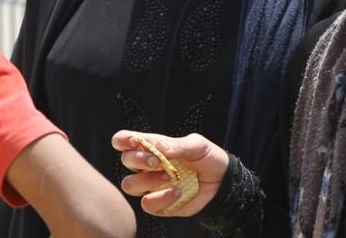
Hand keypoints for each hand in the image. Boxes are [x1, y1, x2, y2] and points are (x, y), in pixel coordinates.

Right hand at [112, 130, 228, 217]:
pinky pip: (146, 204)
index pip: (125, 141)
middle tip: (158, 161)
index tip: (134, 141)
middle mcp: (148, 166)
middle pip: (126, 160)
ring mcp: (151, 185)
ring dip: (148, 180)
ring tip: (170, 176)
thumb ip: (176, 145)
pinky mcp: (158, 204)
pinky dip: (160, 198)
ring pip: (130, 184)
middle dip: (139, 159)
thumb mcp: (196, 145)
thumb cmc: (207, 158)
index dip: (123, 140)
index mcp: (154, 146)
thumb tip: (156, 147)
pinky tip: (177, 192)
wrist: (222, 181)